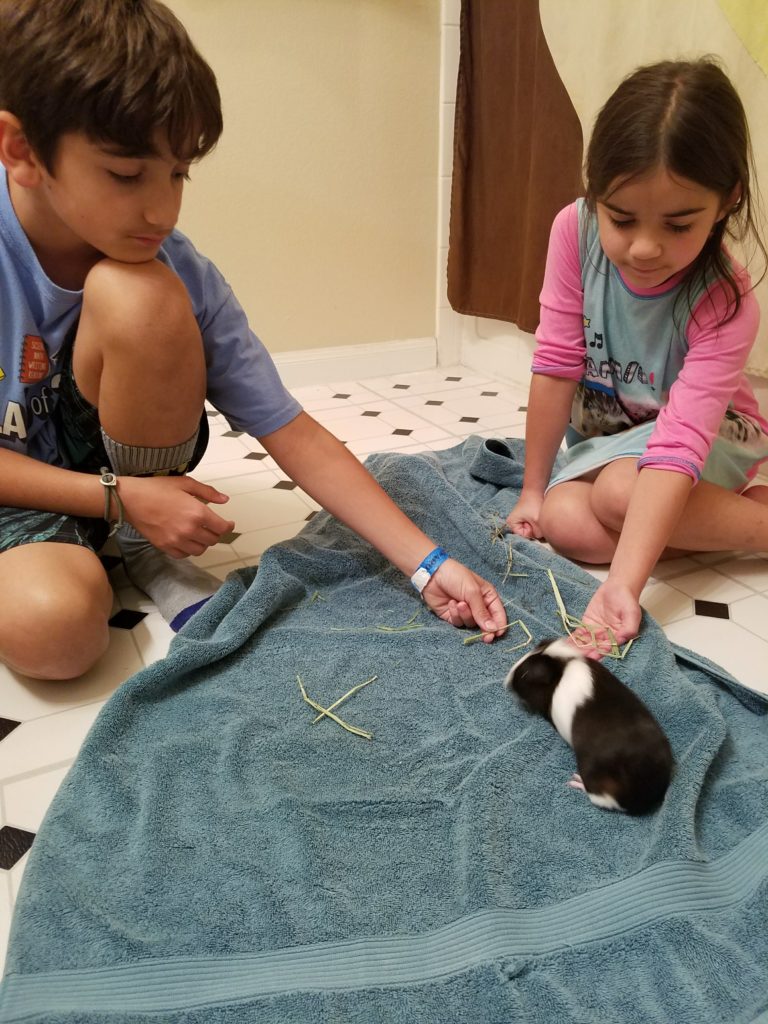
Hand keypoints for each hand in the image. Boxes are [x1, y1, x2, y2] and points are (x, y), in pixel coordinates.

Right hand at [117, 475, 233, 556]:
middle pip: (213, 540)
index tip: (229, 523)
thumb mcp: (185, 483)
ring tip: (199, 533)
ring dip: (203, 542)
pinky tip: (186, 540)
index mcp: (197, 512)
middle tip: (212, 527)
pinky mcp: (165, 547)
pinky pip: (184, 555)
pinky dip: (188, 549)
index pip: (222, 527)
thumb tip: (224, 499)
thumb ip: (207, 492)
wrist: (130, 499)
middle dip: (216, 533)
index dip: (228, 526)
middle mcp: (189, 529)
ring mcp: (177, 540)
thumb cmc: (156, 488)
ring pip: (200, 550)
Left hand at [421, 558, 507, 641]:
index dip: (499, 624)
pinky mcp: (453, 616)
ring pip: (471, 624)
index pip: (498, 613)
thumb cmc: (456, 577)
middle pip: (486, 623)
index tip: (498, 634)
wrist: (432, 574)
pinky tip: (451, 603)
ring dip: (465, 615)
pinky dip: (455, 614)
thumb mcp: (472, 592)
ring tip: (459, 603)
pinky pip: (458, 623)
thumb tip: (493, 629)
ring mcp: (465, 612)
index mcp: (488, 596)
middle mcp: (478, 605)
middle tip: (486, 638)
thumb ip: (482, 612)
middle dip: (485, 629)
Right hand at [506, 489, 544, 539]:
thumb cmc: (533, 503)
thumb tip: (540, 537)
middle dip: (533, 529)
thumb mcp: (536, 520)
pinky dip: (536, 523)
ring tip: (537, 517)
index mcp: (511, 523)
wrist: (535, 490)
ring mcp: (519, 520)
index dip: (530, 533)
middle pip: (526, 534)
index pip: (522, 536)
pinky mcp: (525, 518)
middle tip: (536, 520)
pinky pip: (532, 525)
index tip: (534, 524)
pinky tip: (537, 516)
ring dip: (536, 526)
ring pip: (530, 530)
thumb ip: (538, 533)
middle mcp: (513, 523)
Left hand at [574, 578, 640, 658]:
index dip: (600, 652)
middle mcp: (607, 637)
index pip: (609, 648)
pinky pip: (580, 634)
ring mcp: (596, 631)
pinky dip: (573, 639)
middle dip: (587, 652)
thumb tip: (621, 639)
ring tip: (569, 653)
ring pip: (587, 642)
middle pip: (596, 647)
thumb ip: (629, 628)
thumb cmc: (627, 600)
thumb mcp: (632, 613)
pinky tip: (566, 644)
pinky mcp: (587, 624)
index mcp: (618, 637)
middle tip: (577, 657)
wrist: (617, 586)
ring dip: (578, 648)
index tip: (592, 656)